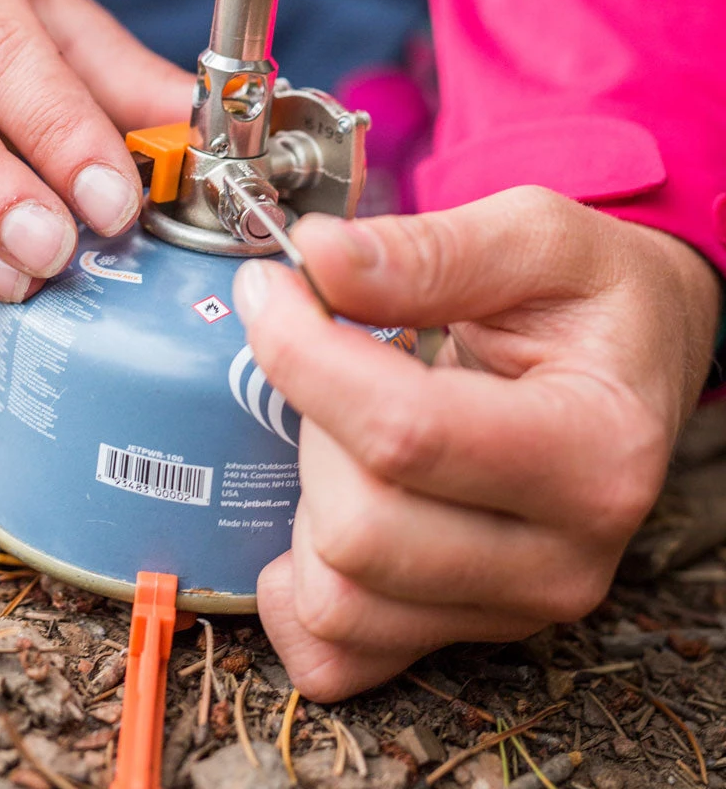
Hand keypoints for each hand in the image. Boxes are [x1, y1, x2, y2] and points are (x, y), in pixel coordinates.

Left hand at [233, 186, 720, 700]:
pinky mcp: (461, 631)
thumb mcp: (536, 238)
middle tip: (338, 355)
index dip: (302, 353)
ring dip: (307, 495)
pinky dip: (295, 591)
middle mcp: (562, 555)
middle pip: (358, 527)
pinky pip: (335, 657)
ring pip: (334, 596)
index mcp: (594, 450)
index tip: (269, 287)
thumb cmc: (588, 299)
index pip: (404, 435)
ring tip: (349, 425)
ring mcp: (511, 606)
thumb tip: (317, 258)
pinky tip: (313, 511)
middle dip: (312, 420)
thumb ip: (428, 251)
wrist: (627, 362)